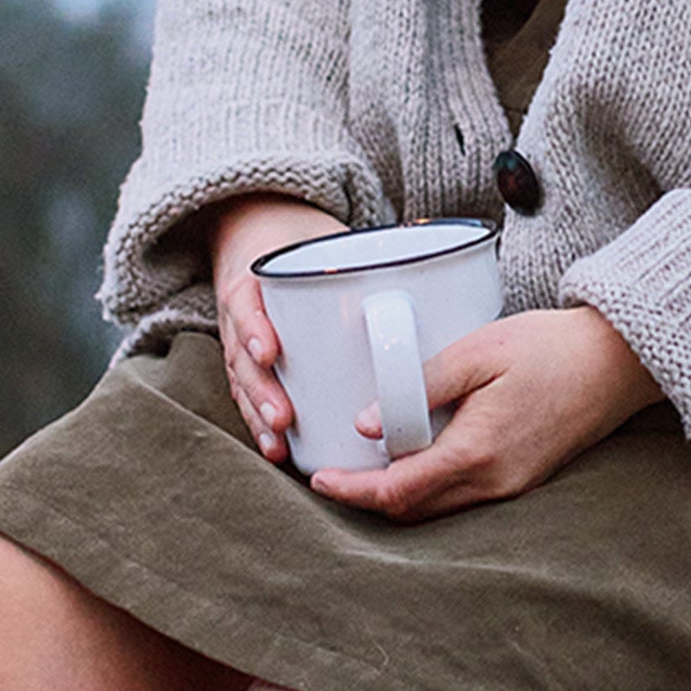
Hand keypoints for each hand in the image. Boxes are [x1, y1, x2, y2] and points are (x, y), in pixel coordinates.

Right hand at [209, 195, 349, 463]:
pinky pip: (249, 397)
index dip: (252, 329)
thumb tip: (447, 283)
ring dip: (259, 416)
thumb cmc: (310, 246)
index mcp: (259, 280)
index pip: (246, 303)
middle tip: (284, 417)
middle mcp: (245, 314)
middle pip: (242, 356)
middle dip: (261, 390)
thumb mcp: (331, 242)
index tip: (268, 353)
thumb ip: (373, 261)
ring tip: (278, 443)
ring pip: (243, 383)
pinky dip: (261, 426)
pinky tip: (277, 451)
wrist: (268, 238)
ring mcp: (243, 343)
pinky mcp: (252, 366)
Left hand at [309, 306, 664, 520]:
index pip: (398, 490)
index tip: (320, 478)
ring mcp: (508, 490)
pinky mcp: (518, 484)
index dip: (353, 490)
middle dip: (366, 500)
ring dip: (395, 499)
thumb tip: (365, 422)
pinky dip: (425, 491)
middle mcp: (492, 484)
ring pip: (435, 511)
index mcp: (477, 452)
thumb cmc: (550, 348)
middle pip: (412, 511)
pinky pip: (459, 500)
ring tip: (360, 472)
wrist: (615, 364)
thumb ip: (421, 385)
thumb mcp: (478, 350)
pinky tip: (407, 466)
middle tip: (329, 476)